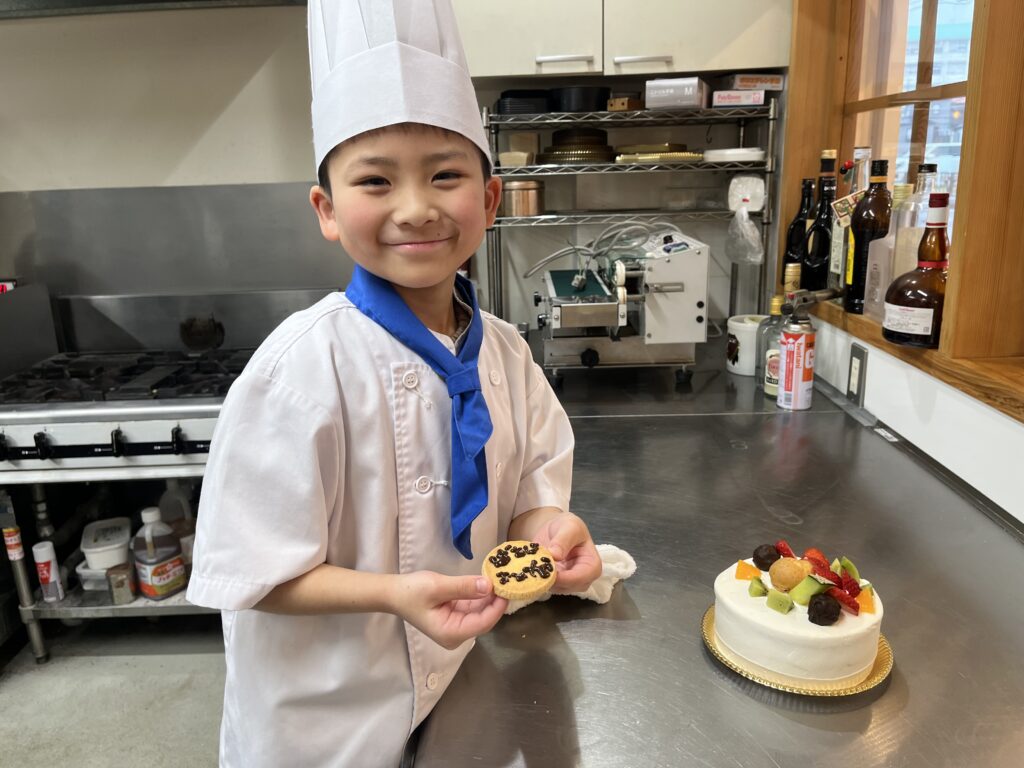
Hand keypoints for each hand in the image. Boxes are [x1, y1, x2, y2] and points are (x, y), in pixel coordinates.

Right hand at [391, 571, 507, 649]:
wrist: (393, 593)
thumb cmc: (412, 592)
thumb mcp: (438, 586)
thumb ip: (464, 587)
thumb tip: (489, 586)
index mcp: (451, 633)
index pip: (484, 622)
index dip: (498, 606)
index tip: (508, 588)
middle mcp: (456, 635)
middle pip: (484, 619)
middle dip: (495, 601)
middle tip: (507, 580)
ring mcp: (455, 627)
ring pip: (480, 613)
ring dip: (489, 598)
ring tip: (501, 579)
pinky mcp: (454, 618)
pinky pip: (472, 608)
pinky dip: (480, 597)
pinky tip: (487, 583)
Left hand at [531, 512, 601, 593]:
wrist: (557, 529)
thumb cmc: (568, 527)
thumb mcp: (569, 527)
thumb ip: (563, 540)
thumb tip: (555, 555)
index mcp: (592, 565)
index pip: (581, 578)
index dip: (565, 578)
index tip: (548, 570)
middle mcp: (583, 578)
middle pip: (568, 587)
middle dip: (551, 579)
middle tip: (536, 567)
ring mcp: (569, 583)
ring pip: (555, 589)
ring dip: (543, 580)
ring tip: (533, 566)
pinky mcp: (556, 584)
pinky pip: (546, 586)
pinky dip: (538, 579)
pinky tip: (531, 569)